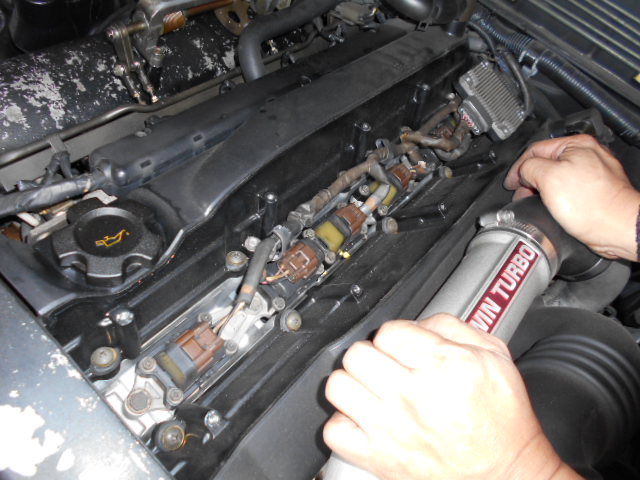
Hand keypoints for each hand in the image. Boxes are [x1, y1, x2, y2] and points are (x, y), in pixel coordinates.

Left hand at [324, 314, 580, 479]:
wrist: (507, 475)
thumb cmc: (502, 422)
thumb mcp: (496, 357)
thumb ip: (453, 328)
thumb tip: (418, 323)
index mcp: (443, 366)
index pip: (388, 331)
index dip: (396, 336)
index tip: (403, 347)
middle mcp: (412, 395)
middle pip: (357, 354)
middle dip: (371, 355)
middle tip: (386, 365)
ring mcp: (390, 428)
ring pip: (338, 386)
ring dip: (352, 384)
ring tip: (370, 388)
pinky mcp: (378, 458)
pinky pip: (334, 431)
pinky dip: (344, 423)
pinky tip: (365, 419)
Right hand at [504, 135, 639, 259]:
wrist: (618, 227)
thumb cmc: (592, 205)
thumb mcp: (548, 178)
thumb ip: (529, 168)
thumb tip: (523, 172)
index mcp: (576, 144)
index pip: (534, 150)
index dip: (518, 168)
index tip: (511, 184)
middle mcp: (587, 154)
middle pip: (546, 162)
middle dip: (530, 180)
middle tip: (522, 195)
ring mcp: (593, 172)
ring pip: (557, 176)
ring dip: (543, 189)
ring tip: (538, 203)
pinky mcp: (596, 189)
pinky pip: (569, 188)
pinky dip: (557, 196)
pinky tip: (555, 207)